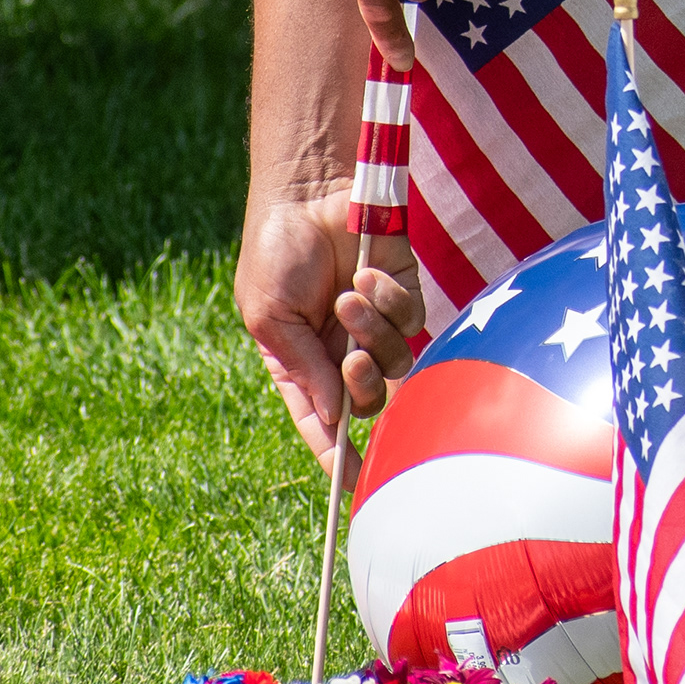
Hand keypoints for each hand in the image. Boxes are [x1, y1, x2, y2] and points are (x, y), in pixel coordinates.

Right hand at [237, 190, 424, 471]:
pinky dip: (390, 299)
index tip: (355, 493)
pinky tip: (367, 272)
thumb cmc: (277, 252)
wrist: (308, 190)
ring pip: (397, 362)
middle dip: (363, 386)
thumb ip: (303, 367)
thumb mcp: (270, 316)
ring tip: (349, 294)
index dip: (338, 461)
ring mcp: (376, 324)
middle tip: (350, 359)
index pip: (324, 425)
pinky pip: (414, 320)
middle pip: (368, 401)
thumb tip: (336, 417)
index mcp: (302, 364)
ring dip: (373, 332)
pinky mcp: (404, 292)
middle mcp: (342, 351)